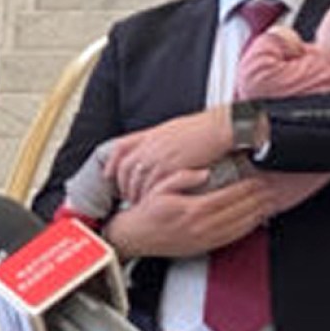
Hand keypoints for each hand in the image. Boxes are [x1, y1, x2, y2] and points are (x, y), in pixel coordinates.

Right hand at [103, 172, 270, 258]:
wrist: (135, 237)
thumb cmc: (145, 213)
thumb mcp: (158, 188)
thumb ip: (182, 178)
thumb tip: (204, 172)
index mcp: (192, 209)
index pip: (229, 196)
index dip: (246, 188)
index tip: (257, 180)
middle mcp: (201, 226)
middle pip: (239, 211)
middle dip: (257, 200)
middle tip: (269, 190)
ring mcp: (204, 238)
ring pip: (239, 226)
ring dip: (256, 214)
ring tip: (268, 204)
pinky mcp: (203, 247)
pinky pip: (231, 238)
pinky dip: (246, 229)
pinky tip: (253, 221)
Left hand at [105, 108, 231, 200]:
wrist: (220, 127)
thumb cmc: (202, 127)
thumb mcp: (172, 127)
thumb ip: (157, 138)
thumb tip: (150, 146)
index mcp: (149, 134)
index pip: (119, 149)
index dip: (112, 164)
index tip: (109, 175)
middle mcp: (150, 146)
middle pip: (126, 169)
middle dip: (124, 185)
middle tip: (127, 196)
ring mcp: (159, 157)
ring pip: (137, 180)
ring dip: (136, 194)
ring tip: (139, 203)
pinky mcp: (171, 168)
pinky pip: (154, 186)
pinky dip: (151, 195)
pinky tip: (154, 202)